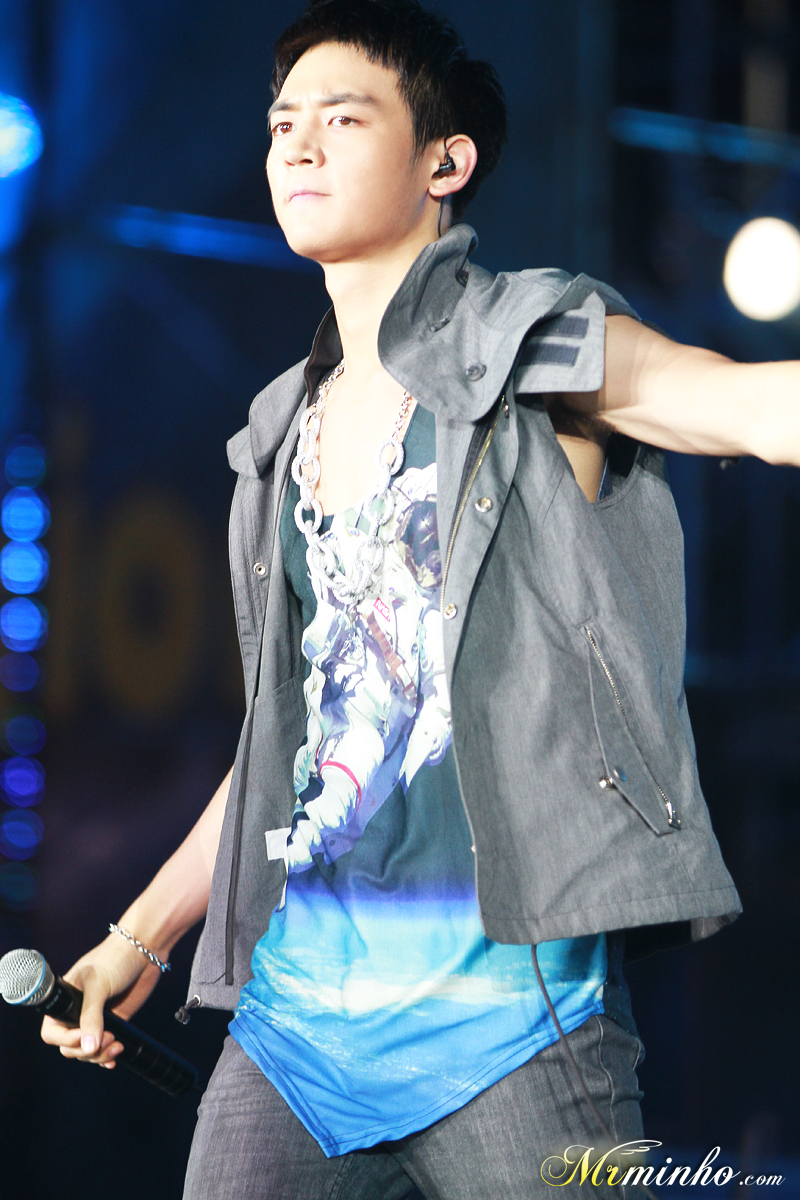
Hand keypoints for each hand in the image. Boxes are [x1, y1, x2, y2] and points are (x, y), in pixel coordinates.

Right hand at [40, 933, 164, 1068]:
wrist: (145, 950)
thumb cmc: (115, 959)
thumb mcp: (99, 986)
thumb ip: (92, 1017)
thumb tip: (88, 1048)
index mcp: (64, 1001)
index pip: (52, 1032)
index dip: (65, 1040)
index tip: (84, 1038)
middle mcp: (76, 1012)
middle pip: (70, 1047)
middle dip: (86, 1050)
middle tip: (109, 1038)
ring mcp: (96, 1020)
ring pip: (87, 1051)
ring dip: (99, 1055)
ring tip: (117, 1046)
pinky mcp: (115, 1023)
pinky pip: (104, 1048)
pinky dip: (106, 1056)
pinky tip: (114, 1058)